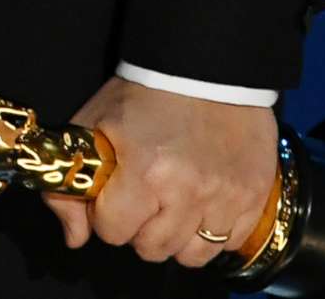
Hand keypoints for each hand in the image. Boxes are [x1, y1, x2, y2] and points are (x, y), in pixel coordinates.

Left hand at [48, 76, 278, 267]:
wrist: (205, 67)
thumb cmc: (144, 94)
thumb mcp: (92, 125)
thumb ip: (70, 185)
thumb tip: (74, 238)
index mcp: (144, 171)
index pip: (112, 231)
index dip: (106, 214)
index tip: (113, 193)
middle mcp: (187, 191)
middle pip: (151, 249)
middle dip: (139, 228)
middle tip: (143, 198)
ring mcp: (225, 197)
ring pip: (191, 255)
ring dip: (176, 236)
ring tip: (172, 204)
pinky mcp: (253, 198)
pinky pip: (227, 244)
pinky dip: (211, 232)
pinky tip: (201, 204)